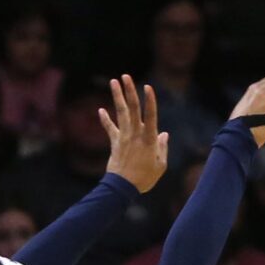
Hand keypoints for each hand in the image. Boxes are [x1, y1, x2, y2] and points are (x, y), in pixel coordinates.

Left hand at [100, 75, 168, 192]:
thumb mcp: (160, 165)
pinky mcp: (115, 143)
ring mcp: (123, 137)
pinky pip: (109, 128)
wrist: (123, 188)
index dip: (150, 100)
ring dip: (117, 96)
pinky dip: (105, 120)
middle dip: (129, 91)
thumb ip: (162, 148)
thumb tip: (164, 134)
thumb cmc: (145, 178)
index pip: (150, 115)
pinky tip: (100, 110)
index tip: (148, 86)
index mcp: (149, 139)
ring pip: (121, 112)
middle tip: (126, 76)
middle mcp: (135, 134)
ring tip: (114, 81)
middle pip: (133, 108)